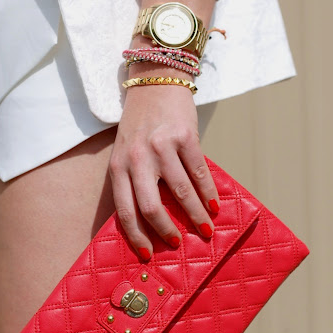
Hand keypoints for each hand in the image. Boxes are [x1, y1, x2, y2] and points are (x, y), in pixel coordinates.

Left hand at [109, 83, 219, 259]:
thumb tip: (152, 220)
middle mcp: (137, 158)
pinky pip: (199, 173)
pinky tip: (214, 205)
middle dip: (166, 231)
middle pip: (150, 207)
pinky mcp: (184, 137)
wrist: (155, 80)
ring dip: (195, 216)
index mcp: (118, 166)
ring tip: (205, 229)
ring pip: (181, 193)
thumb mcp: (126, 151)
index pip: (125, 211)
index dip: (137, 236)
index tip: (148, 253)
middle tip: (177, 244)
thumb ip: (134, 179)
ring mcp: (161, 147)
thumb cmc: (140, 123)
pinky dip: (208, 193)